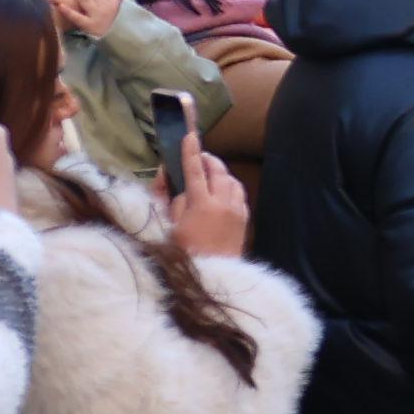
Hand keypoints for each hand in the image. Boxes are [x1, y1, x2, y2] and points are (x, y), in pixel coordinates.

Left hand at [60, 0, 122, 39]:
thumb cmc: (120, 24)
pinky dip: (68, 11)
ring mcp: (96, 16)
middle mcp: (105, 7)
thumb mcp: (124, 10)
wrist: (120, 41)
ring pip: (84, 0)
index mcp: (113, 2)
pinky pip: (77, 17)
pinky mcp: (88, 26)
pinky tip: (59, 5)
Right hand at [160, 143, 248, 260]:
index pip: (195, 171)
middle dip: (208, 160)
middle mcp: (224, 203)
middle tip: (198, 157)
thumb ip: (171, 200)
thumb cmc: (183, 254)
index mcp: (202, 205)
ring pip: (231, 180)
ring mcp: (237, 210)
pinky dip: (230, 186)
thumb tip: (173, 179)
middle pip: (218, 171)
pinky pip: (239, 193)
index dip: (190, 152)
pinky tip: (221, 190)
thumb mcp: (168, 227)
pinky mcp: (244, 218)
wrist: (213, 277)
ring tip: (208, 172)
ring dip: (219, 172)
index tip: (189, 135)